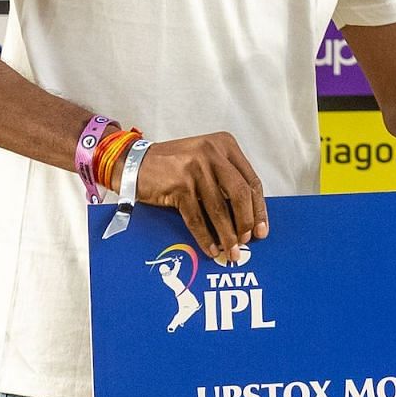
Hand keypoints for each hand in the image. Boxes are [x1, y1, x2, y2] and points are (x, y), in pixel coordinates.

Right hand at [135, 133, 267, 263]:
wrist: (134, 162)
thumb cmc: (173, 165)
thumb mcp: (206, 161)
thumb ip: (226, 179)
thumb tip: (248, 217)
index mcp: (225, 145)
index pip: (251, 181)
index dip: (259, 208)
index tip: (262, 229)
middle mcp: (212, 152)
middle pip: (240, 194)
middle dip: (246, 222)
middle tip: (247, 241)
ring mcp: (195, 167)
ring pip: (218, 209)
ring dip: (226, 235)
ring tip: (231, 251)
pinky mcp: (179, 184)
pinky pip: (197, 218)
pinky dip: (205, 237)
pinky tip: (211, 248)